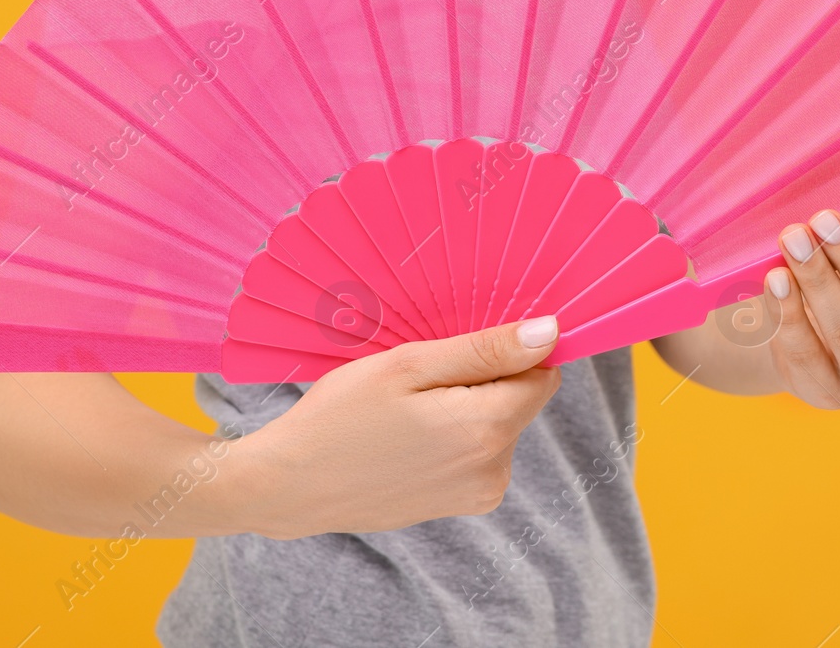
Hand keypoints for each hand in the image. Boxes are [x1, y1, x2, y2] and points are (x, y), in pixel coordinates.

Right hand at [226, 316, 561, 537]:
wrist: (290, 486)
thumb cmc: (340, 417)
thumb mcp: (408, 366)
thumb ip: (484, 350)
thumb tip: (550, 333)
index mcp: (487, 428)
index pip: (541, 373)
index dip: (509, 350)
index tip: (460, 346)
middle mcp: (495, 469)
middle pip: (520, 399)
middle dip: (482, 379)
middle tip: (420, 377)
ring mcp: (479, 493)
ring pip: (499, 425)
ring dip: (467, 407)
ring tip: (407, 409)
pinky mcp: (461, 505)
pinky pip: (479, 452)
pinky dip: (454, 435)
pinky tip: (408, 435)